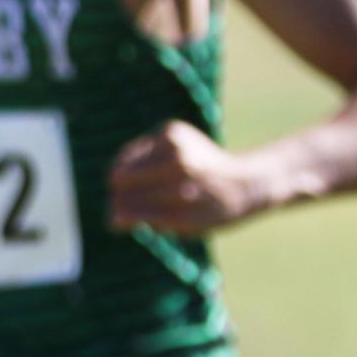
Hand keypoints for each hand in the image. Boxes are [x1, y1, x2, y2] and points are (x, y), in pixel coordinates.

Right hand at [108, 121, 268, 234]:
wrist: (245, 184)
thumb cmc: (209, 210)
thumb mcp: (180, 226)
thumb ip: (143, 219)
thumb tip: (111, 218)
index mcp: (180, 197)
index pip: (126, 205)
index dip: (120, 215)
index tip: (122, 220)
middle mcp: (179, 166)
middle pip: (120, 180)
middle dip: (122, 194)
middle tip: (137, 201)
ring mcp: (175, 145)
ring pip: (122, 164)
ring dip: (128, 178)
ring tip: (148, 187)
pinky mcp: (172, 129)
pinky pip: (133, 150)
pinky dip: (136, 161)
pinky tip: (151, 170)